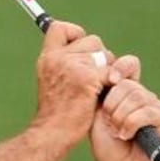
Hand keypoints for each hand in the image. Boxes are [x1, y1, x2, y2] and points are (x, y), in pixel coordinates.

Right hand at [31, 20, 110, 151]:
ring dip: (108, 70)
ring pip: (105, 55)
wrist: (53, 132)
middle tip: (94, 79)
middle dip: (100, 57)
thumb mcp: (53, 82)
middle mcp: (56, 58)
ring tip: (96, 90)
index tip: (81, 49)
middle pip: (92, 40)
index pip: (59, 28)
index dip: (75, 33)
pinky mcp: (87, 77)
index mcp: (47, 58)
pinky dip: (112, 83)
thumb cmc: (57, 113)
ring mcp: (71, 66)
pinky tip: (102, 95)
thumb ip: (66, 64)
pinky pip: (112, 71)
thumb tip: (93, 52)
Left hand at [91, 54, 159, 160]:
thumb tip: (110, 72)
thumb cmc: (108, 145)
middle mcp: (145, 96)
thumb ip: (103, 92)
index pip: (130, 65)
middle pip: (128, 84)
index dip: (121, 67)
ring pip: (137, 97)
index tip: (111, 79)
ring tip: (118, 132)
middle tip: (110, 124)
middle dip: (112, 106)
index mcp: (127, 92)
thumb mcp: (97, 114)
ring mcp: (159, 106)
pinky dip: (131, 124)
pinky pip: (148, 112)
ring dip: (120, 117)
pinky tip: (127, 136)